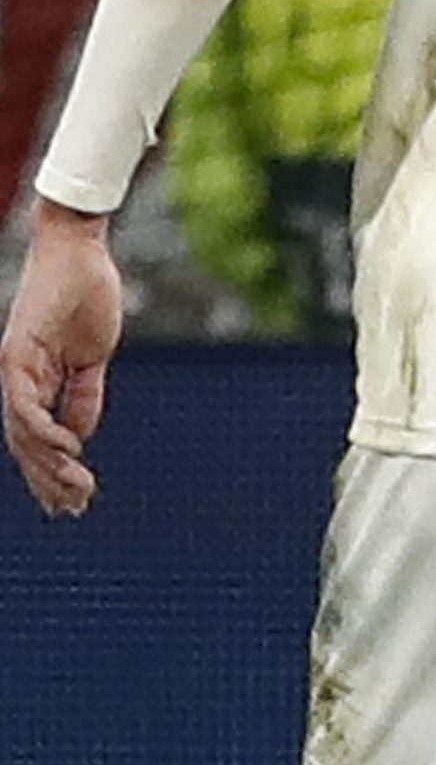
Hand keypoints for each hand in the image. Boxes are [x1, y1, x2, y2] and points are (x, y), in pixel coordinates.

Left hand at [5, 205, 128, 517]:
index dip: (51, 472)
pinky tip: (69, 449)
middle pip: (25, 443)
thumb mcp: (93, 356)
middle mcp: (16, 379)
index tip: (75, 501)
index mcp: (34, 380)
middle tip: (74, 510)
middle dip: (49, 481)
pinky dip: (44, 430)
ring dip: (48, 466)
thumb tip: (79, 435)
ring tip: (76, 491)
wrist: (78, 254)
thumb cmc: (87, 296)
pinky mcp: (18, 355)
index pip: (35, 437)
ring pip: (22, 432)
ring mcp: (14, 367)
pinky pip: (26, 404)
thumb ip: (84, 395)